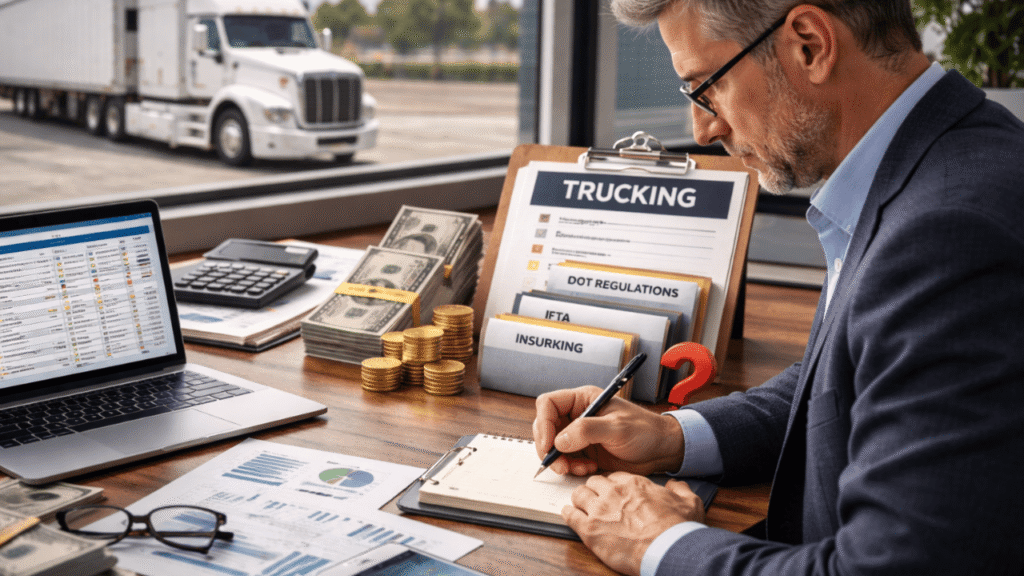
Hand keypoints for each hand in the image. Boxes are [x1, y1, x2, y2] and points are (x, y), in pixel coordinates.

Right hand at [533, 386, 683, 476]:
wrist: (661, 450)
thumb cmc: (646, 431)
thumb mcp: (618, 428)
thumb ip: (587, 431)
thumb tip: (559, 440)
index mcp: (583, 400)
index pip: (548, 404)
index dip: (543, 423)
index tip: (548, 444)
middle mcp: (578, 415)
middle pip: (546, 427)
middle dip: (548, 448)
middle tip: (558, 464)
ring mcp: (579, 434)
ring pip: (553, 447)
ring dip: (561, 461)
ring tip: (577, 468)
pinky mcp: (584, 451)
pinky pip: (566, 460)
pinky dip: (571, 468)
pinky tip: (587, 469)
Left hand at [563, 472, 704, 575]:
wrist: (668, 549)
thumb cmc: (678, 528)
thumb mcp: (689, 501)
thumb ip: (680, 489)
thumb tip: (676, 486)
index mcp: (634, 484)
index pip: (614, 476)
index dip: (612, 484)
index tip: (612, 490)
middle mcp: (614, 493)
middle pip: (594, 482)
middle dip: (593, 489)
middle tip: (595, 498)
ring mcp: (600, 511)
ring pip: (579, 495)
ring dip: (579, 500)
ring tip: (580, 505)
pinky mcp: (590, 530)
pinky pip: (570, 516)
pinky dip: (568, 514)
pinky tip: (569, 514)